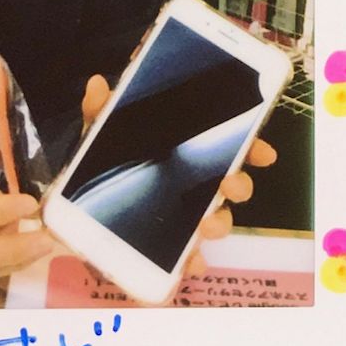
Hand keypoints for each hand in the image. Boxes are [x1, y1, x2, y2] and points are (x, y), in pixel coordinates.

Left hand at [81, 74, 277, 278]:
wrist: (81, 208)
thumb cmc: (103, 163)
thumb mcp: (101, 133)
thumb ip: (100, 111)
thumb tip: (96, 84)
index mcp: (185, 152)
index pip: (229, 146)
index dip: (251, 147)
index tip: (264, 152)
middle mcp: (194, 185)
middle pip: (231, 184)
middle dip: (239, 185)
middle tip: (229, 184)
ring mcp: (185, 217)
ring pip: (216, 220)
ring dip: (218, 223)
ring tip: (206, 226)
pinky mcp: (169, 247)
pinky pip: (189, 256)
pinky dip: (193, 261)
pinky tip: (190, 262)